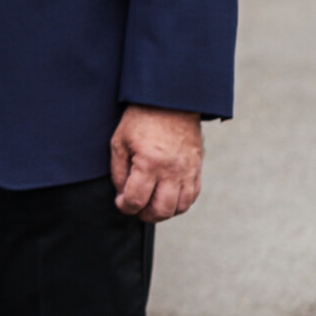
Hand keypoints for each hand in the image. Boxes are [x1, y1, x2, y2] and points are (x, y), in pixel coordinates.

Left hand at [109, 104, 203, 221]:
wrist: (170, 100)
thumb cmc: (141, 118)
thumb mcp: (120, 141)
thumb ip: (119, 171)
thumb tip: (122, 194)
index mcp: (149, 162)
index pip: (136, 200)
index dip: (124, 207)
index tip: (120, 202)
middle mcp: (171, 170)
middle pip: (160, 210)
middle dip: (144, 215)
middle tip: (136, 208)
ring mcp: (188, 170)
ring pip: (180, 207)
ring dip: (163, 212)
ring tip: (151, 205)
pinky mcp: (197, 167)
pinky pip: (193, 195)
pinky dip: (180, 203)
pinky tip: (168, 197)